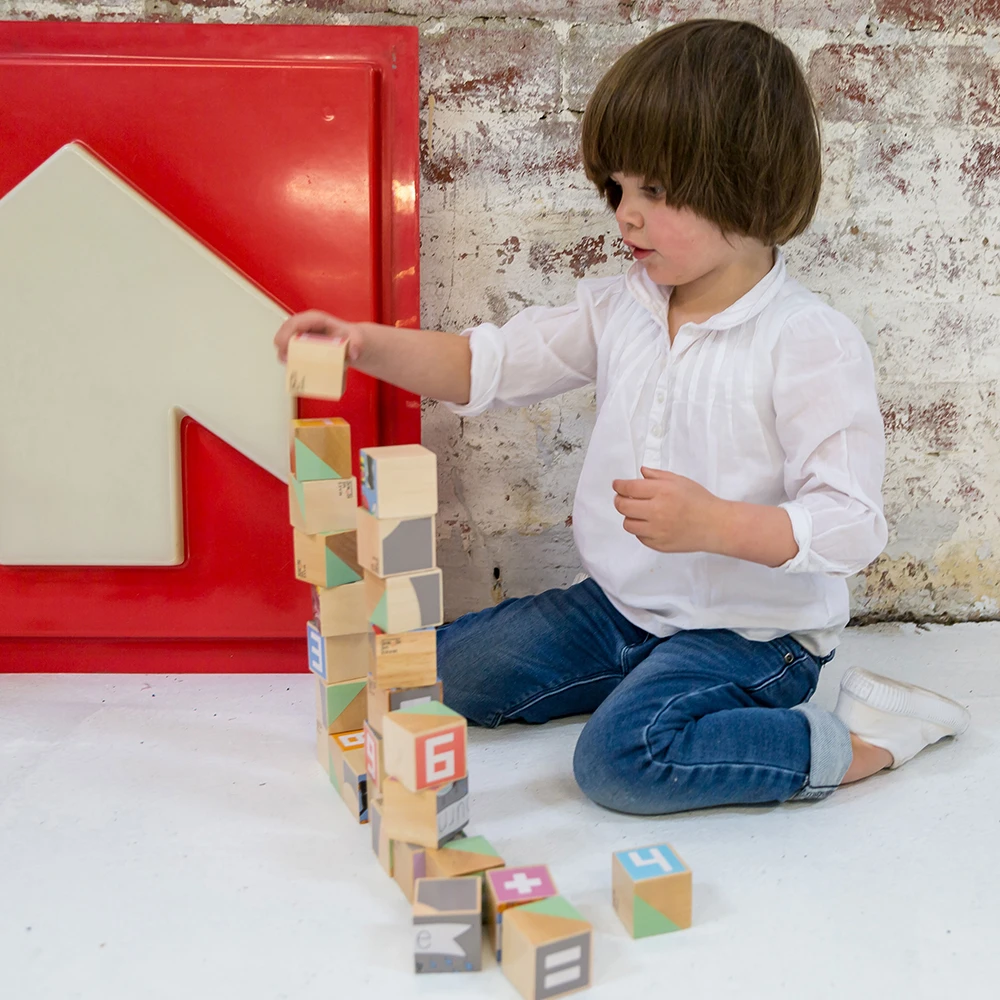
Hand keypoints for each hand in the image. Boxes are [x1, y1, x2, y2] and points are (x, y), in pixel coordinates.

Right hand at [273, 310, 364, 364]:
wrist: (351, 344)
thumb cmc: (351, 338)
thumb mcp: (357, 339)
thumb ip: (357, 344)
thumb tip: (353, 354)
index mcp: (315, 320)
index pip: (297, 322)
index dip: (287, 332)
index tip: (283, 344)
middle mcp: (305, 326)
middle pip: (286, 331)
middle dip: (282, 344)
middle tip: (285, 359)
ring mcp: (301, 336)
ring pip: (285, 341)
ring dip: (283, 353)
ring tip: (288, 364)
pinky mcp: (301, 346)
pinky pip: (290, 351)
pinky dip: (289, 359)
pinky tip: (293, 368)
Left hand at [612, 466, 726, 553]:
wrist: (715, 525)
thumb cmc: (700, 501)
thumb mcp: (680, 481)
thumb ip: (657, 476)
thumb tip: (641, 473)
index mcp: (662, 492)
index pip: (629, 488)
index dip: (619, 486)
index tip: (617, 485)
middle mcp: (657, 511)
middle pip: (622, 506)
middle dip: (619, 500)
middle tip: (623, 498)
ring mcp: (657, 530)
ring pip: (628, 524)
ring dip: (630, 516)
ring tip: (639, 512)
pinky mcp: (658, 544)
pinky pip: (639, 537)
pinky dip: (641, 530)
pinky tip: (651, 524)